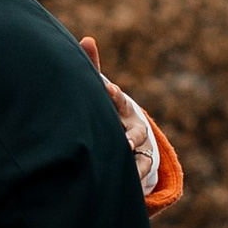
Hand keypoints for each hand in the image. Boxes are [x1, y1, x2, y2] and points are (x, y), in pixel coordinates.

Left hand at [80, 37, 162, 200]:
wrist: (126, 140)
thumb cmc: (106, 111)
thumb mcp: (99, 93)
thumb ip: (92, 68)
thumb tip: (87, 39)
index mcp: (121, 108)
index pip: (118, 100)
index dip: (114, 96)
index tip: (109, 91)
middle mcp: (134, 129)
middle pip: (136, 133)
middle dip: (129, 137)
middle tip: (124, 140)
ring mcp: (140, 150)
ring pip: (140, 158)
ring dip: (133, 165)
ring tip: (125, 172)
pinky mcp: (140, 169)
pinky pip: (138, 177)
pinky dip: (133, 183)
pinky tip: (125, 188)